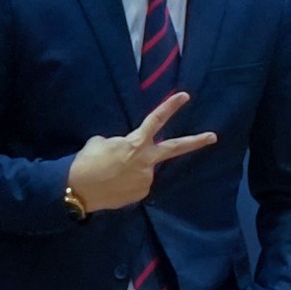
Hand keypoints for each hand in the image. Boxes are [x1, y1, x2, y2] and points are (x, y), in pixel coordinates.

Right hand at [66, 91, 217, 210]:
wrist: (77, 190)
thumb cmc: (87, 162)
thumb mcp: (100, 143)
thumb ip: (120, 142)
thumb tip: (126, 149)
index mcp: (135, 143)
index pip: (156, 120)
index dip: (170, 107)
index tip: (184, 96)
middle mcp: (146, 161)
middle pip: (175, 148)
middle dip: (195, 142)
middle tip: (213, 136)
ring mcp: (146, 178)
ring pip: (144, 168)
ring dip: (132, 169)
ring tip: (111, 174)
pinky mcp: (142, 193)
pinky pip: (138, 183)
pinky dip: (128, 182)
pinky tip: (114, 184)